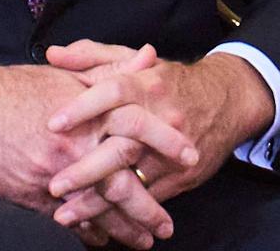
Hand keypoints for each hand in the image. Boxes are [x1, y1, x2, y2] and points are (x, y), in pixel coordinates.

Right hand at [0, 52, 192, 248]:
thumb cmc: (15, 86)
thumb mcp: (68, 72)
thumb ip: (112, 69)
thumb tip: (151, 57)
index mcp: (89, 111)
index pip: (138, 129)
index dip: (165, 143)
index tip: (189, 156)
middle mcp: (75, 146)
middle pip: (122, 182)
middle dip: (147, 208)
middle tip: (167, 227)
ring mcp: (52, 174)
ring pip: (96, 208)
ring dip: (121, 228)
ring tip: (142, 242)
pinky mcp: (30, 196)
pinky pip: (65, 221)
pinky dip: (85, 234)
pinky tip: (100, 242)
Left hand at [45, 43, 272, 233]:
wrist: (227, 100)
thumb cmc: (170, 81)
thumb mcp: (136, 61)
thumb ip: (92, 57)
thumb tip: (53, 54)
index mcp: (148, 84)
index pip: (113, 93)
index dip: (82, 108)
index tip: (52, 124)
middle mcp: (161, 117)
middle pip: (121, 146)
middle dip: (85, 170)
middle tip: (53, 186)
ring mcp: (172, 152)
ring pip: (132, 181)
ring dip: (97, 203)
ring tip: (65, 216)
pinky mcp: (180, 177)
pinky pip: (147, 200)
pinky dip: (120, 215)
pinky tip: (94, 224)